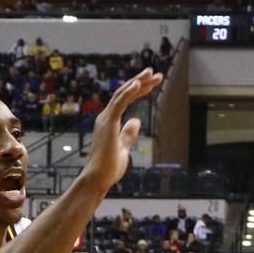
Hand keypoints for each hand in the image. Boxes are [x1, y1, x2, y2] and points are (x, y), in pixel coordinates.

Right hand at [80, 68, 161, 189]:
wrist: (98, 179)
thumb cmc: (108, 167)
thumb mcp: (123, 147)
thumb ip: (128, 134)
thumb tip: (136, 121)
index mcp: (110, 121)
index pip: (125, 100)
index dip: (139, 90)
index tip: (153, 83)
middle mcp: (106, 117)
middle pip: (124, 93)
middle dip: (140, 81)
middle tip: (155, 73)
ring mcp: (105, 120)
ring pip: (122, 94)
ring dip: (137, 82)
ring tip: (151, 73)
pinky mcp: (108, 124)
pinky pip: (118, 104)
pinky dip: (128, 92)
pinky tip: (138, 84)